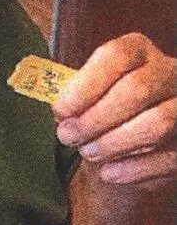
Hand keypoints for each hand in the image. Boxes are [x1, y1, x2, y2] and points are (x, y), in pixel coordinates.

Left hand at [53, 33, 175, 187]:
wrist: (131, 138)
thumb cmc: (101, 108)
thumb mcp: (87, 92)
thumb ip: (73, 94)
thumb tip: (59, 110)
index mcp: (138, 50)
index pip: (115, 55)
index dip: (86, 84)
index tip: (61, 111)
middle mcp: (169, 71)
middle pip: (137, 89)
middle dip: (96, 118)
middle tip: (68, 136)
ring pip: (159, 123)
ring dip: (116, 142)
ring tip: (88, 153)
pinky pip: (171, 156)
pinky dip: (136, 168)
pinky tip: (109, 173)